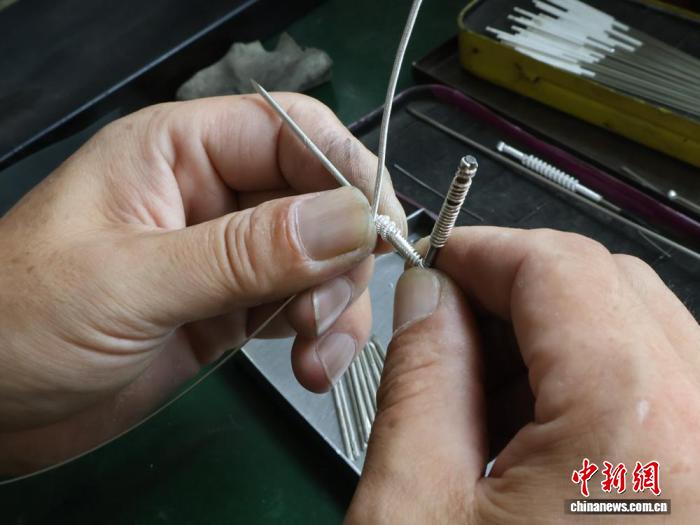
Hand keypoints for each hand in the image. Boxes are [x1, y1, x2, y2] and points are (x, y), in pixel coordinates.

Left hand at [0, 94, 404, 473]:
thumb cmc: (19, 323)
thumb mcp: (132, 282)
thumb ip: (245, 252)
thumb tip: (349, 221)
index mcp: (179, 152)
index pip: (291, 132)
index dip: (345, 170)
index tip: (379, 228)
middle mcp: (213, 196)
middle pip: (319, 200)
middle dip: (342, 255)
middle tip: (328, 309)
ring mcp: (228, 256)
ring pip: (321, 259)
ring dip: (337, 304)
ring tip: (318, 353)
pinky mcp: (233, 309)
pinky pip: (302, 306)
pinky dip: (321, 335)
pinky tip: (313, 365)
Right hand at [347, 227, 699, 523]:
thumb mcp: (414, 508)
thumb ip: (419, 378)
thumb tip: (427, 297)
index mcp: (636, 435)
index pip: (558, 266)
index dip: (478, 251)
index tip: (433, 265)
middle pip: (609, 287)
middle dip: (514, 296)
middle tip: (446, 329)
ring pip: (637, 336)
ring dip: (550, 346)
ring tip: (482, 404)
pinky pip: (661, 393)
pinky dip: (590, 391)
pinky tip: (532, 440)